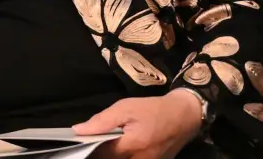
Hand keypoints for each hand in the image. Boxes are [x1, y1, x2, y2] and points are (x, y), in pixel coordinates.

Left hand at [73, 91, 201, 158]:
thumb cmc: (153, 109)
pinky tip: (123, 148)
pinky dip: (125, 157)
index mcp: (132, 145)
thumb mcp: (126, 108)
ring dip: (112, 155)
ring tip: (111, 144)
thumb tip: (78, 131)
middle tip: (97, 141)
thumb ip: (102, 121)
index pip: (101, 154)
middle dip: (101, 153)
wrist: (184, 116)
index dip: (88, 147)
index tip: (81, 141)